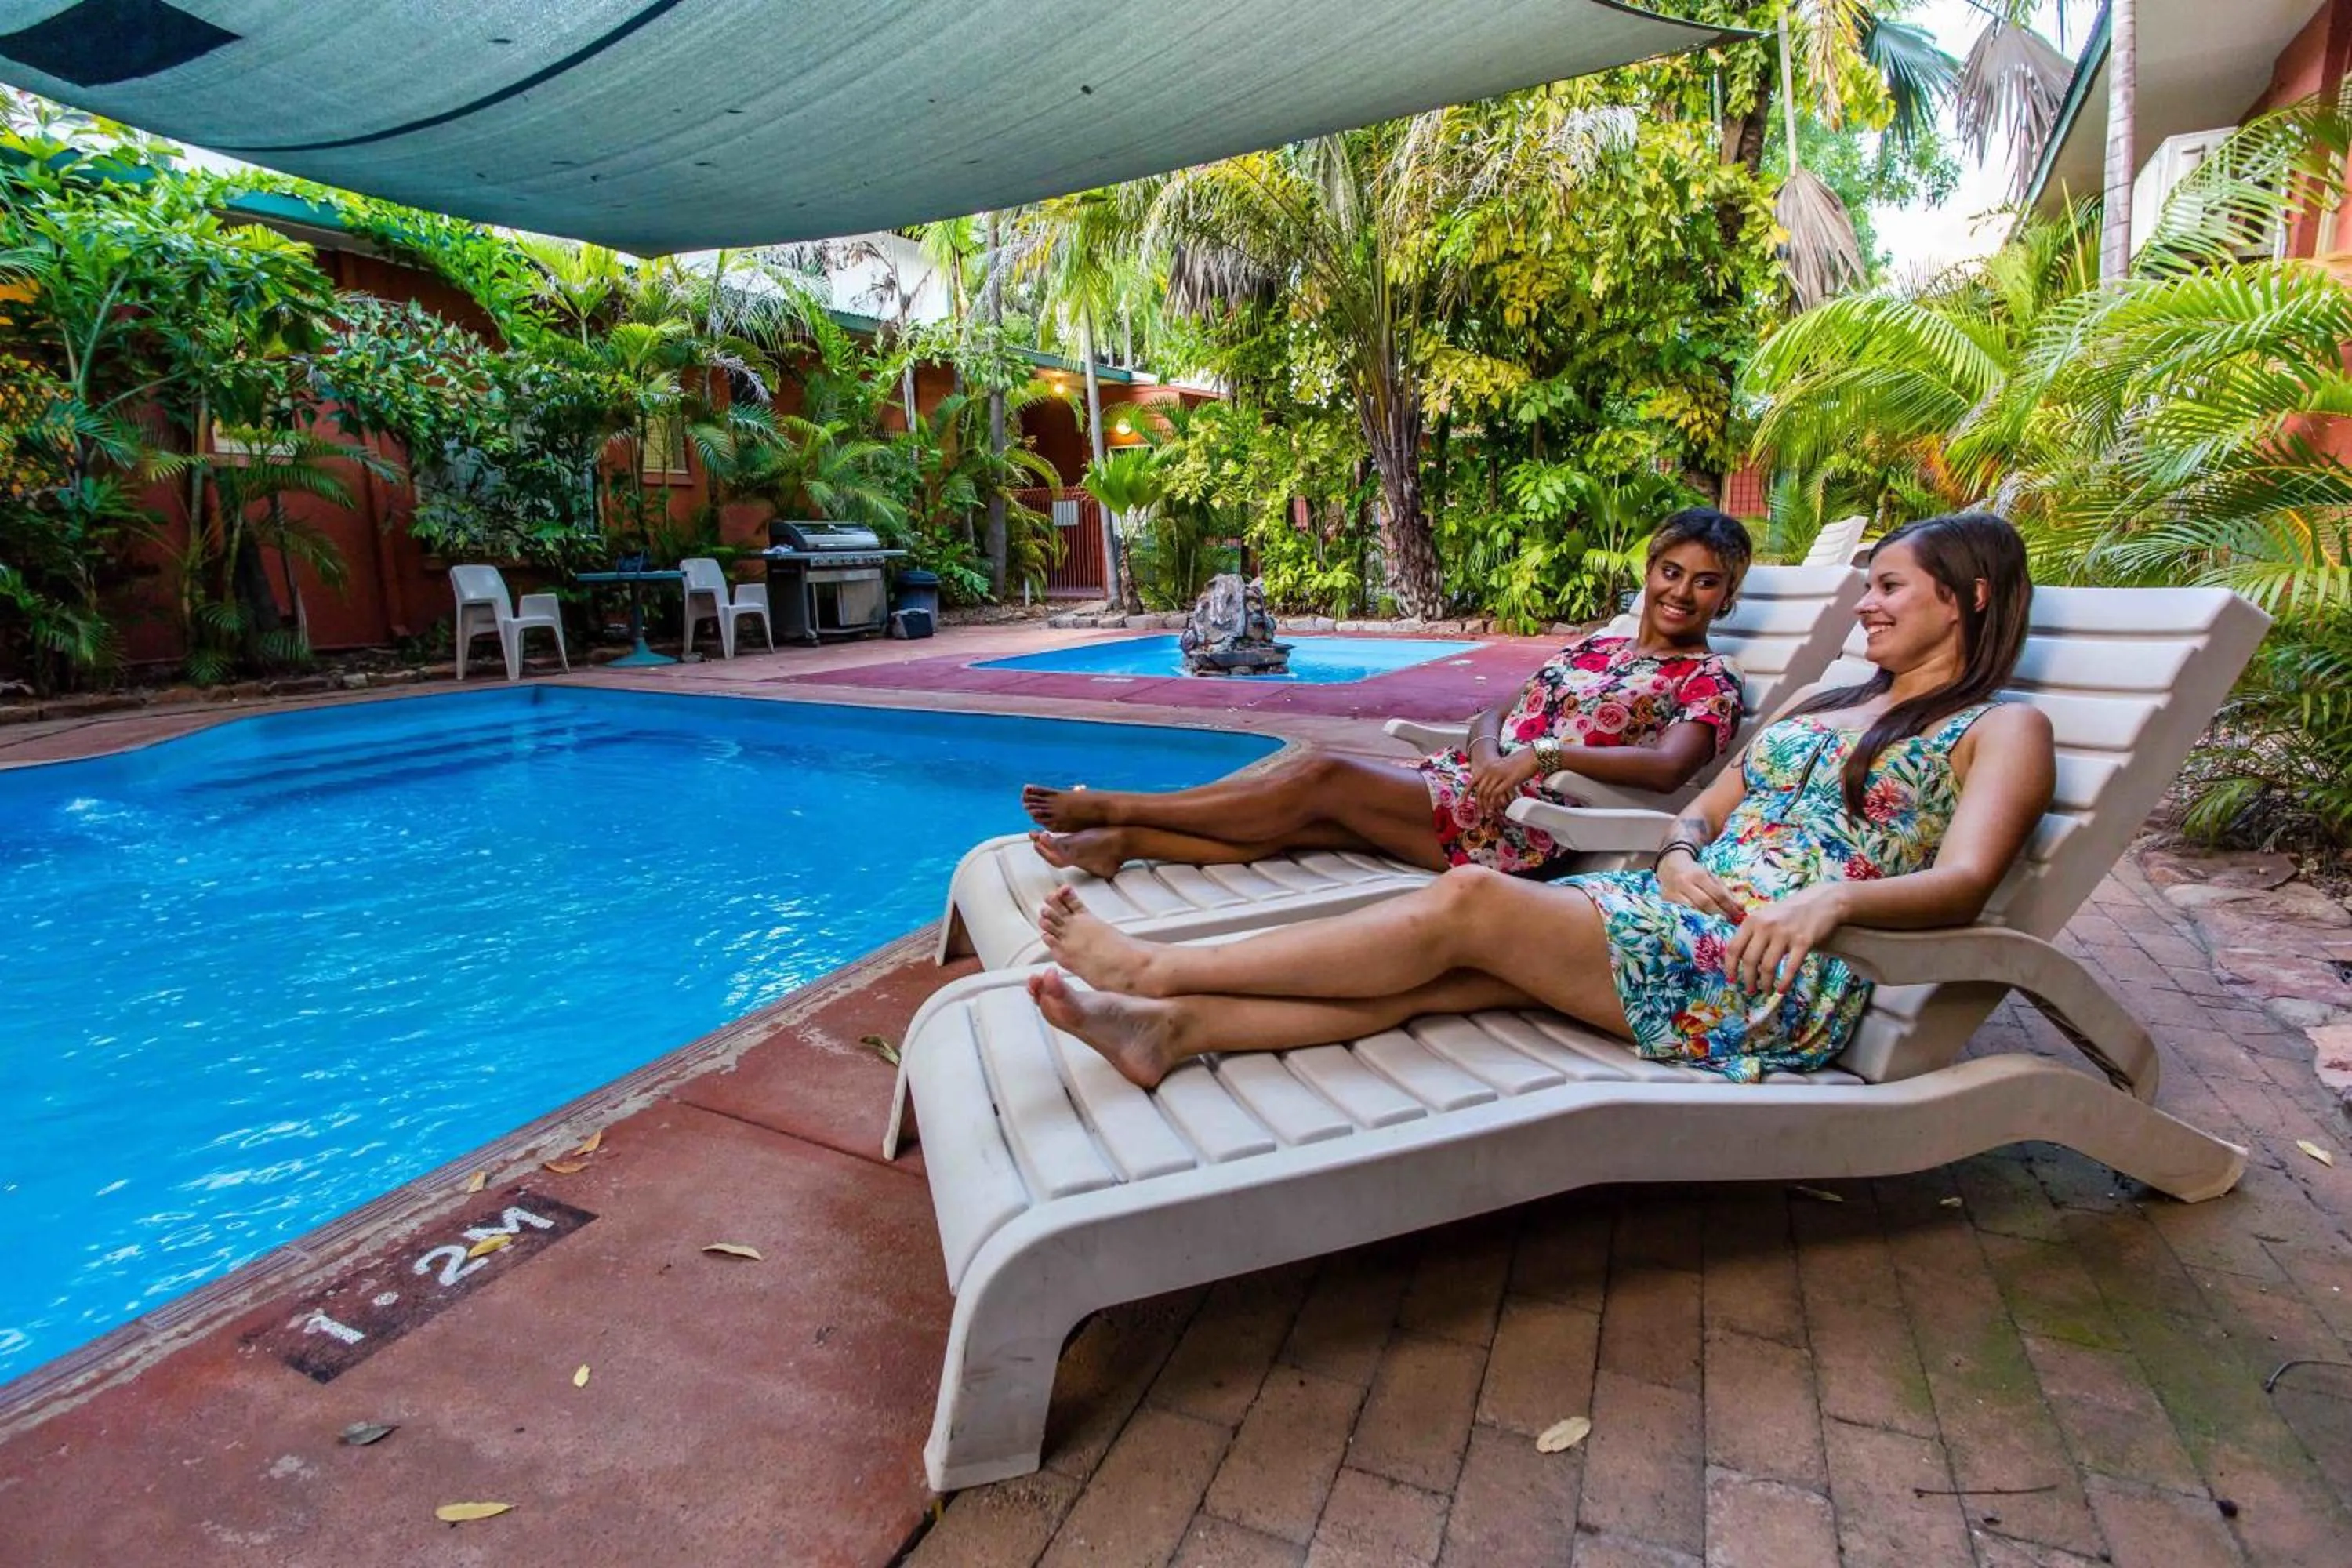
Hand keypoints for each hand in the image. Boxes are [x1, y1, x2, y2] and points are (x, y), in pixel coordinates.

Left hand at [1469, 746, 1540, 814]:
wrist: (1533, 756)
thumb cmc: (1520, 763)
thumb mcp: (1503, 768)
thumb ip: (1495, 776)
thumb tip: (1491, 790)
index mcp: (1488, 767)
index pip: (1472, 781)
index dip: (1465, 793)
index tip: (1461, 803)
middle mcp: (1490, 770)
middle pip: (1479, 790)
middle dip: (1478, 804)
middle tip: (1479, 814)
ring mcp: (1499, 775)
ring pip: (1487, 794)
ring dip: (1486, 806)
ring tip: (1488, 815)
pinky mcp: (1508, 780)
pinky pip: (1496, 794)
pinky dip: (1494, 804)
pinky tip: (1495, 810)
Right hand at [1656, 847, 1745, 923]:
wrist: (1669, 866)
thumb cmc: (1694, 872)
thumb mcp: (1710, 876)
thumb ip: (1725, 891)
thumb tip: (1741, 908)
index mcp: (1699, 875)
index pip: (1717, 894)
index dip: (1729, 906)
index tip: (1738, 914)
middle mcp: (1685, 882)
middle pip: (1705, 903)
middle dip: (1719, 914)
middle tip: (1729, 921)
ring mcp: (1673, 892)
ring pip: (1692, 910)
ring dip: (1706, 919)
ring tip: (1717, 925)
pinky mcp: (1665, 900)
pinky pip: (1681, 912)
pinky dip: (1692, 919)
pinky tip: (1701, 925)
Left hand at [1723, 885, 1847, 996]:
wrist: (1822, 901)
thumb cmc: (1791, 912)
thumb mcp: (1766, 916)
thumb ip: (1753, 933)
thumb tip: (1740, 959)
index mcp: (1752, 920)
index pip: (1734, 948)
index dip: (1730, 967)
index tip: (1731, 980)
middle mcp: (1765, 926)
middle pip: (1749, 960)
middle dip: (1748, 979)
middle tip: (1750, 990)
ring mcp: (1784, 933)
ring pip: (1767, 966)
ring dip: (1765, 983)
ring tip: (1766, 991)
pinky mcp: (1803, 941)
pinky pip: (1790, 967)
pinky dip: (1784, 982)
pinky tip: (1781, 990)